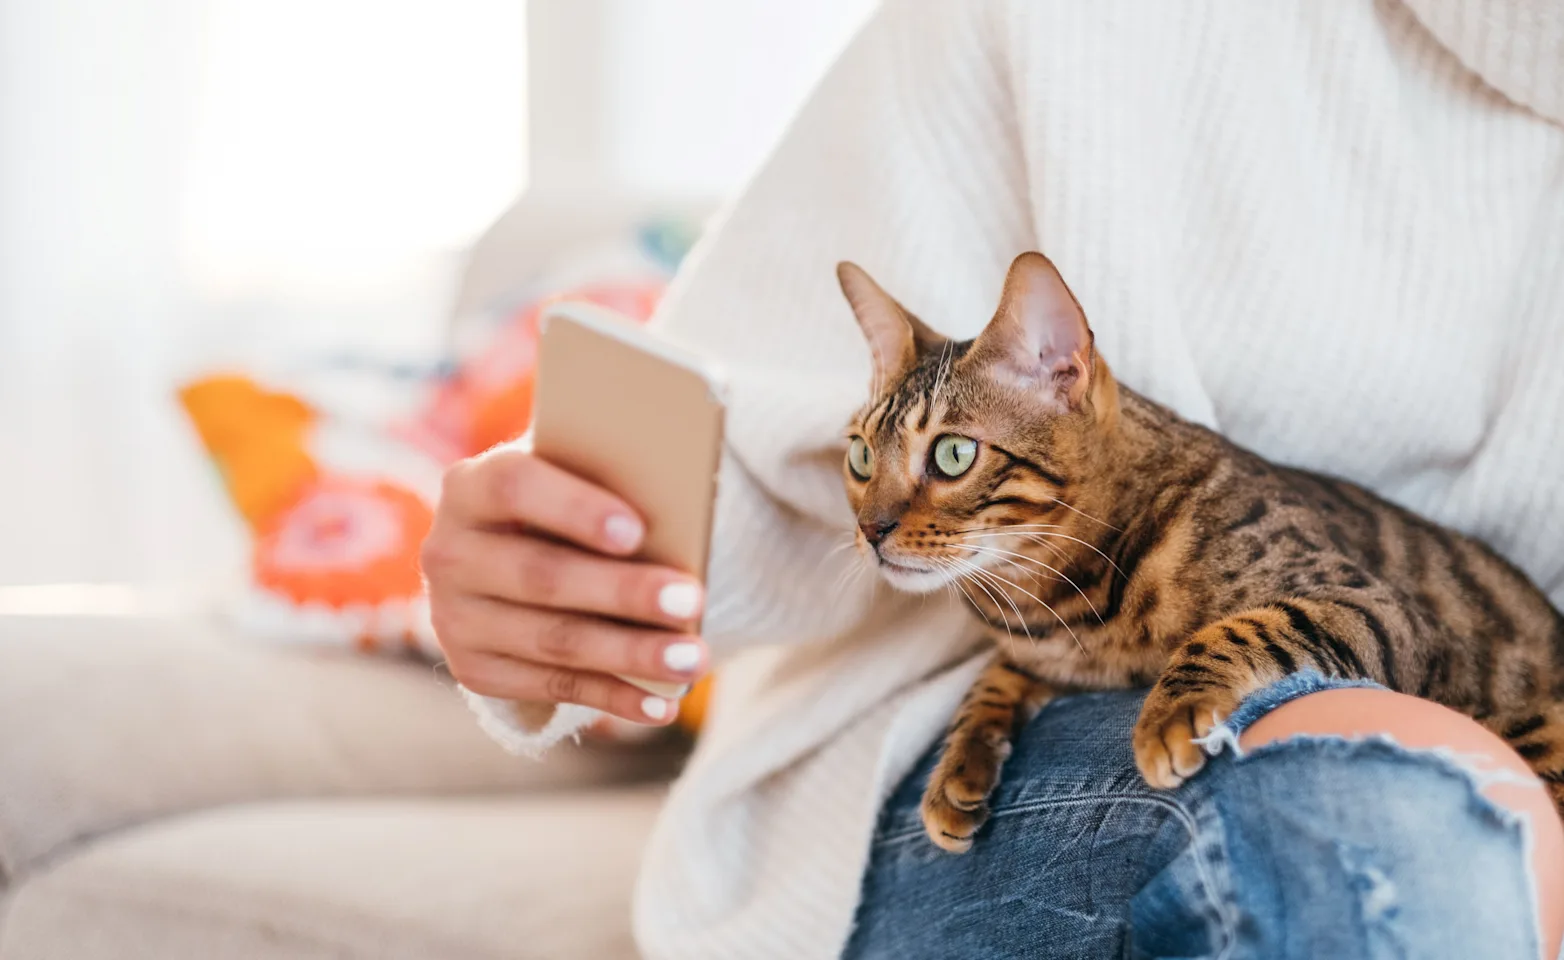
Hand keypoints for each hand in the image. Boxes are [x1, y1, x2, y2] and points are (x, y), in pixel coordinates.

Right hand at [422, 444, 706, 724]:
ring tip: (691, 659)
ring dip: (630, 654)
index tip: (636, 531)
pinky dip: (614, 696)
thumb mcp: (571, 479)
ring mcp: (455, 619)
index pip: (515, 487)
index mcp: (470, 487)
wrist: (506, 554)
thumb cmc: (563, 504)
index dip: (575, 509)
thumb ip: (604, 485)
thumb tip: (679, 523)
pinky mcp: (474, 671)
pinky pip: (553, 688)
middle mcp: (450, 554)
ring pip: (553, 640)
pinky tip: (662, 703)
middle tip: (690, 601)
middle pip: (542, 575)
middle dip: (623, 592)